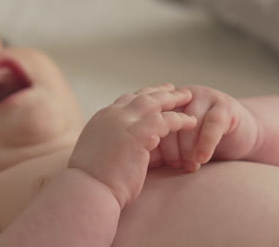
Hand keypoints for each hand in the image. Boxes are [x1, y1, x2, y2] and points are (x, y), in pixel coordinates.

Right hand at [68, 84, 196, 207]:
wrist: (88, 189)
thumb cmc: (92, 181)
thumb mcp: (96, 153)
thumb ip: (108, 142)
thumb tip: (115, 147)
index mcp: (102, 119)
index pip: (126, 101)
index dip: (142, 96)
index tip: (154, 95)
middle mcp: (112, 115)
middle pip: (141, 96)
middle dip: (159, 91)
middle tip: (175, 88)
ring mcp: (124, 122)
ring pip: (154, 102)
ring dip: (172, 99)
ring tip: (188, 96)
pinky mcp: (138, 134)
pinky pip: (165, 120)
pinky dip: (179, 119)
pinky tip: (191, 121)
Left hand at [149, 86, 245, 171]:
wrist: (235, 139)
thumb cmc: (197, 146)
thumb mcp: (172, 145)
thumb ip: (154, 147)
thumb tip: (133, 163)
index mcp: (163, 102)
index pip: (150, 119)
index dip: (151, 141)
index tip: (151, 163)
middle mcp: (181, 96)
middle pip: (168, 118)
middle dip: (169, 146)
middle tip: (174, 166)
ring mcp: (203, 97)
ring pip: (189, 121)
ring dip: (188, 147)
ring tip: (189, 166)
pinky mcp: (225, 105)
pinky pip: (212, 123)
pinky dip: (206, 143)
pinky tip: (202, 158)